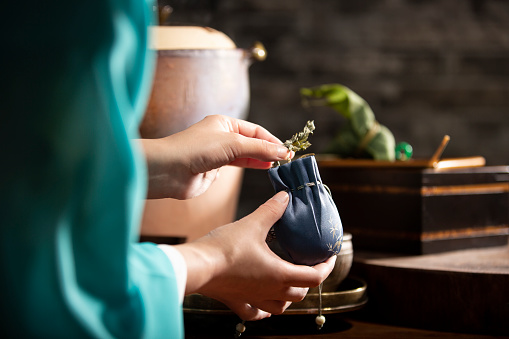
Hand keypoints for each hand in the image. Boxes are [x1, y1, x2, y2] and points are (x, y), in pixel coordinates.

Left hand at [141, 115, 292, 198]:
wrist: (169, 170)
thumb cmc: (196, 149)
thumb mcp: (233, 144)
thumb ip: (259, 148)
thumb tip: (283, 151)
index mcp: (224, 123)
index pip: (255, 130)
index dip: (272, 140)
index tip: (288, 151)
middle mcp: (222, 136)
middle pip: (252, 142)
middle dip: (269, 149)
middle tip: (287, 159)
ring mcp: (218, 153)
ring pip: (246, 155)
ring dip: (261, 159)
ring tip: (279, 165)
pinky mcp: (215, 169)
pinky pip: (238, 166)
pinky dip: (251, 167)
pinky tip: (263, 169)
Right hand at [175, 191, 335, 320]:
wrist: (197, 266)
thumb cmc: (223, 248)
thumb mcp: (252, 224)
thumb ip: (271, 210)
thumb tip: (285, 198)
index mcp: (279, 275)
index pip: (315, 277)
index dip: (326, 267)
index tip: (328, 257)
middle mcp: (270, 291)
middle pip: (300, 293)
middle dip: (308, 279)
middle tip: (308, 264)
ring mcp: (253, 299)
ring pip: (281, 306)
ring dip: (289, 296)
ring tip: (289, 283)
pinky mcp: (236, 302)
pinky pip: (255, 313)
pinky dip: (263, 310)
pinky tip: (264, 305)